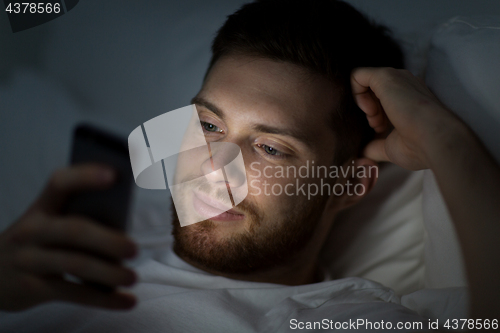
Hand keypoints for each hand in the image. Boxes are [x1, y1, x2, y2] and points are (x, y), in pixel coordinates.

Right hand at [0, 164, 137, 311]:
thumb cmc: (39, 242)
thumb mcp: (49, 223)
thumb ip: (78, 218)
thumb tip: (124, 228)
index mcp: (42, 207)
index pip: (61, 184)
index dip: (86, 177)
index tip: (114, 174)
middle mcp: (32, 230)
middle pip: (74, 230)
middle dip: (107, 240)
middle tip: (134, 249)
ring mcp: (29, 260)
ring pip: (75, 264)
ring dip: (109, 273)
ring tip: (133, 276)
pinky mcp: (33, 288)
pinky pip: (74, 293)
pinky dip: (105, 299)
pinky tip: (127, 300)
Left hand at [351, 67, 458, 169]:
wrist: (436, 140)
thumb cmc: (420, 147)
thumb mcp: (392, 148)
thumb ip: (375, 147)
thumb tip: (362, 155)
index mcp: (409, 97)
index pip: (383, 98)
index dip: (375, 115)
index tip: (381, 131)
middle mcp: (404, 84)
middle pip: (372, 90)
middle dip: (369, 110)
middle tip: (378, 127)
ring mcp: (397, 78)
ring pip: (365, 82)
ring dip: (364, 104)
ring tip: (376, 122)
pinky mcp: (385, 76)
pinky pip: (357, 75)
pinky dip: (355, 95)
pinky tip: (368, 111)